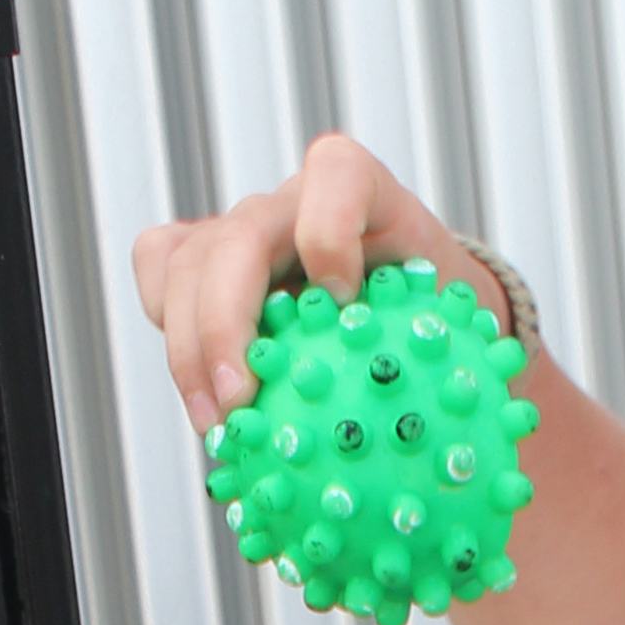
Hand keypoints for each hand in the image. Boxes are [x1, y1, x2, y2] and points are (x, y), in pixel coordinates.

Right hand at [134, 135, 483, 438]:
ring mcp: (240, 230)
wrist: (405, 318)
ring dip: (188, 351)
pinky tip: (202, 402)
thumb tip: (455, 450)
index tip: (340, 301)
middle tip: (240, 407)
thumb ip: (459, 361)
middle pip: (236, 236)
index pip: (338, 174)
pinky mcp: (203, 262)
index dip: (328, 230)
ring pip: (184, 262)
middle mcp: (290, 203)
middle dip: (225, 321)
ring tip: (218, 430)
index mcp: (362, 193)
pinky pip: (159, 271)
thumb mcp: (465, 337)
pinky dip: (167, 329)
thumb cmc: (438, 330)